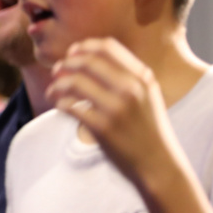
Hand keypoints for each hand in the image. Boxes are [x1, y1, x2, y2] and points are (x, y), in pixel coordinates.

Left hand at [46, 38, 179, 187]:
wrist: (160, 166)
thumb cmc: (148, 130)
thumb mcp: (148, 96)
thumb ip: (127, 76)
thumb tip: (89, 59)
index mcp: (142, 78)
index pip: (107, 47)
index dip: (84, 46)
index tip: (72, 53)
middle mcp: (131, 89)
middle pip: (86, 61)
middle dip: (65, 64)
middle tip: (56, 71)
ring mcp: (116, 108)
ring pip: (73, 82)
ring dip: (57, 84)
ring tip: (52, 91)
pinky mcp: (102, 128)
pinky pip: (70, 106)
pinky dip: (59, 102)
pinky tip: (58, 106)